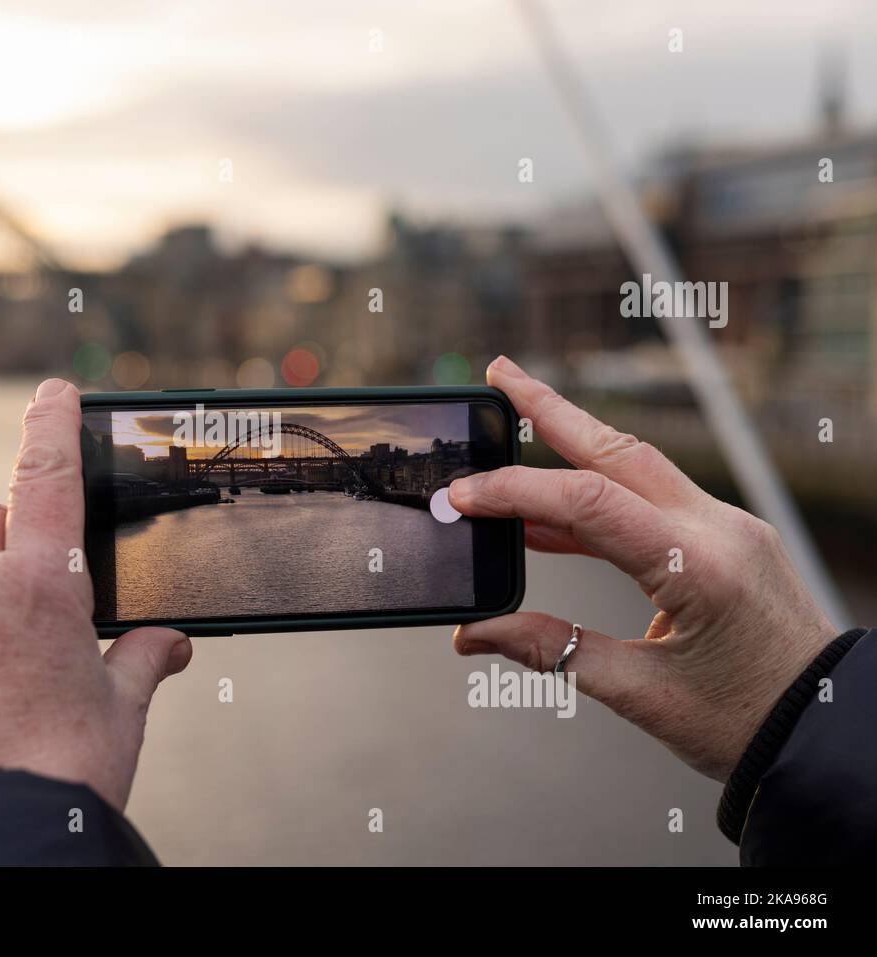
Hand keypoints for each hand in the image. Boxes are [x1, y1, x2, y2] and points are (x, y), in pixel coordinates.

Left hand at [0, 378, 191, 809]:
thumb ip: (142, 659)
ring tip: (7, 677)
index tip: (52, 390)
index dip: (51, 425)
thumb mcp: (120, 711)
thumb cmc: (68, 770)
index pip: (47, 476)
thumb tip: (169, 642)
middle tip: (41, 588)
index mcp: (42, 584)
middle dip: (13, 536)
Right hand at [449, 356, 835, 780]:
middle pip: (618, 450)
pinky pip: (650, 500)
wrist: (825, 729)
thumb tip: (476, 634)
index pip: (589, 503)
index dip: (515, 493)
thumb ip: (552, 651)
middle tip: (498, 375)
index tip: (462, 497)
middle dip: (551, 408)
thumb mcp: (641, 695)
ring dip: (572, 442)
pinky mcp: (724, 539)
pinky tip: (549, 517)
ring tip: (513, 426)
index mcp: (701, 567)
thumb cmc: (747, 721)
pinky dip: (595, 497)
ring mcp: (727, 527)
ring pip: (636, 465)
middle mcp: (719, 529)